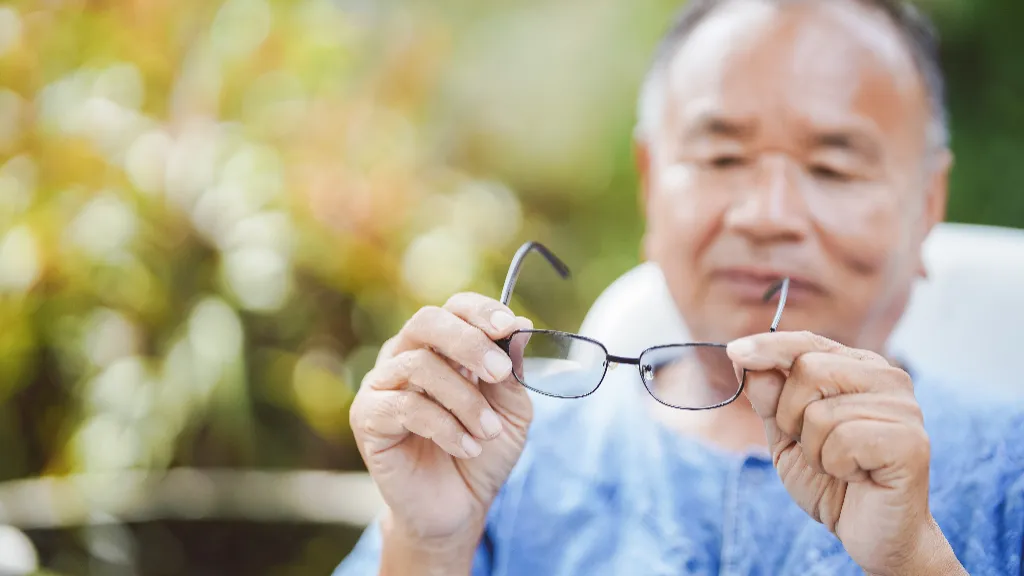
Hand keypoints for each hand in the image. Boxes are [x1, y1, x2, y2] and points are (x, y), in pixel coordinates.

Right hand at [349, 293, 533, 554]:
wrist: (458, 508)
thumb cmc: (483, 452)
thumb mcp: (511, 411)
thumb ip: (512, 371)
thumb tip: (520, 327)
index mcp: (441, 347)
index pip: (454, 308)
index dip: (481, 311)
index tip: (510, 327)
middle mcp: (406, 356)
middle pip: (427, 322)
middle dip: (468, 342)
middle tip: (499, 373)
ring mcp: (382, 385)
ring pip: (419, 365)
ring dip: (464, 399)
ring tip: (487, 431)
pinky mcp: (367, 417)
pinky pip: (404, 406)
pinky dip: (445, 426)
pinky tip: (467, 447)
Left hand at [727, 331, 964, 575]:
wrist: (872, 535)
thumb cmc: (832, 480)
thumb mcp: (786, 434)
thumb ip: (769, 396)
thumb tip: (745, 357)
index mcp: (858, 368)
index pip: (807, 342)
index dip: (767, 346)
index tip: (733, 352)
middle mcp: (887, 378)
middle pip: (808, 369)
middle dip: (790, 416)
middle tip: (813, 446)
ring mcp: (903, 408)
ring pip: (820, 412)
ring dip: (814, 450)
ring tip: (839, 466)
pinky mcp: (910, 442)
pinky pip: (842, 442)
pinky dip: (834, 467)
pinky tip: (856, 476)